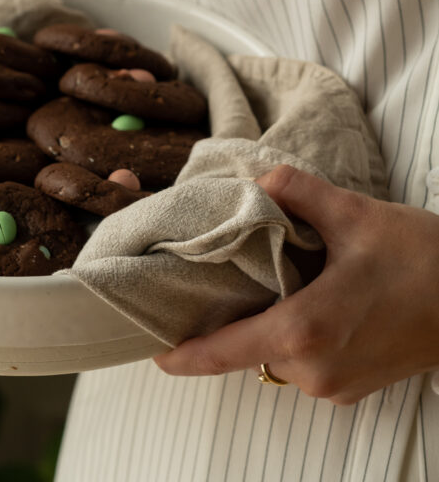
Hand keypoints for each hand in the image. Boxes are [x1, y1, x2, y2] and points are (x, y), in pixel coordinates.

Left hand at [154, 164, 438, 403]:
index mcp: (306, 331)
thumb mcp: (355, 214)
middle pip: (250, 349)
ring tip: (286, 279)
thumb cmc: (423, 260)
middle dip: (238, 317)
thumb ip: (297, 190)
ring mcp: (337, 385)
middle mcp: (316, 370)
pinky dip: (299, 336)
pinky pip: (306, 364)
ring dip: (273, 324)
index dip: (185, 355)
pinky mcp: (354, 387)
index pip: (226, 352)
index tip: (155, 352)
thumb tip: (261, 179)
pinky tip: (314, 298)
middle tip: (231, 278)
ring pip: (278, 356)